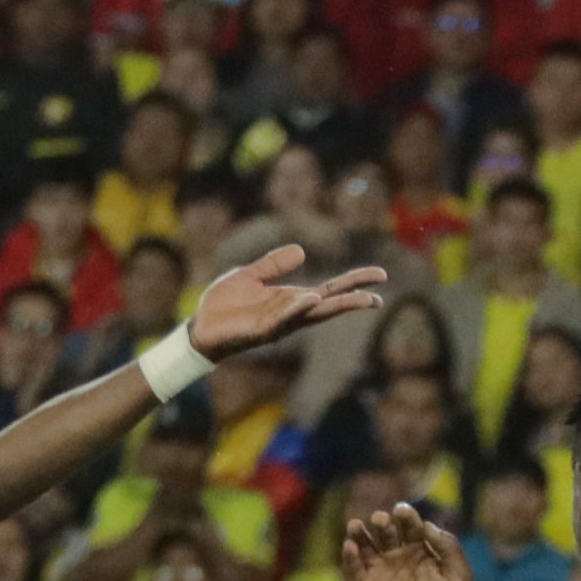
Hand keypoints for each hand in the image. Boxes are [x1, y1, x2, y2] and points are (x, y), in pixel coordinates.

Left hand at [187, 245, 388, 361]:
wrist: (200, 326)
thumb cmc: (225, 304)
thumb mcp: (251, 275)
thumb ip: (274, 265)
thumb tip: (302, 251)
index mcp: (292, 300)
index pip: (329, 290)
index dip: (353, 282)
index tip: (379, 276)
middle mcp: (291, 313)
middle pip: (329, 305)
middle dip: (354, 301)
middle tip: (379, 296)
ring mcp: (278, 323)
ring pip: (312, 314)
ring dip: (333, 305)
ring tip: (359, 298)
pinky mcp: (261, 329)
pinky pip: (284, 318)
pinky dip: (298, 309)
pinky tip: (312, 299)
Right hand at [342, 503, 471, 580]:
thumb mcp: (460, 578)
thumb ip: (450, 548)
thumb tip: (429, 526)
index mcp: (421, 551)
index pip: (411, 527)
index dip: (406, 516)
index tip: (402, 511)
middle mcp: (399, 557)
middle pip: (386, 532)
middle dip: (382, 523)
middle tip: (380, 519)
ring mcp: (381, 573)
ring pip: (366, 547)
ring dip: (360, 534)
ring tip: (356, 525)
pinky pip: (355, 570)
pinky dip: (350, 557)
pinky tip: (350, 546)